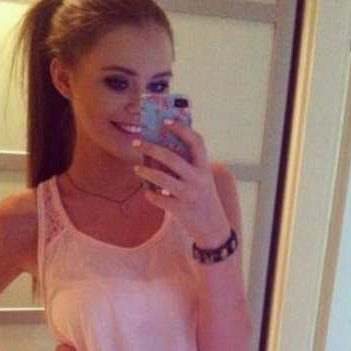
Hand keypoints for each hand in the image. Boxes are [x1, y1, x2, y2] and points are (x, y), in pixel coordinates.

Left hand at [132, 119, 230, 243]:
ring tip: (137, 168)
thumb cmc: (203, 199)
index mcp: (205, 168)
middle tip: (136, 142)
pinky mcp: (180, 210)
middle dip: (151, 147)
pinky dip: (150, 194)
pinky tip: (147, 192)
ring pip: (161, 178)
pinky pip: (158, 198)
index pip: (196, 141)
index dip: (181, 129)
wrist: (213, 229)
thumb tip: (162, 149)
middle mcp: (198, 179)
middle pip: (172, 157)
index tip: (165, 121)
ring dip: (146, 171)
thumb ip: (188, 165)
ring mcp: (188, 195)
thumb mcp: (202, 180)